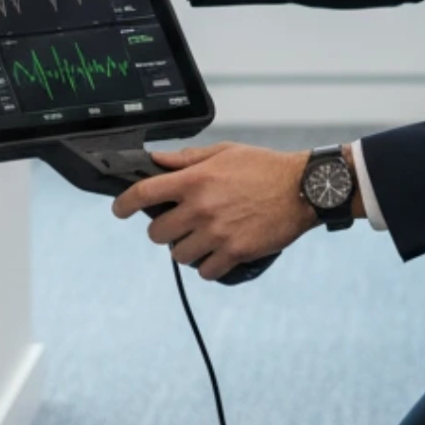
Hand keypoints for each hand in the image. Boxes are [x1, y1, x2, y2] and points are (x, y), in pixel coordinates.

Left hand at [111, 143, 315, 281]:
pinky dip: (208, 266)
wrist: (304, 189)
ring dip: (186, 249)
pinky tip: (217, 255)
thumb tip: (157, 160)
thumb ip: (187, 158)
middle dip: (163, 230)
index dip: (123, 204)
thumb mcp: (225, 152)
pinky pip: (205, 271)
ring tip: (201, 240)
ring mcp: (217, 232)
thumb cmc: (266, 168)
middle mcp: (201, 208)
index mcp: (194, 180)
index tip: (120, 210)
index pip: (142, 193)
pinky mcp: (235, 252)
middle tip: (178, 225)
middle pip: (156, 232)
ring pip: (178, 255)